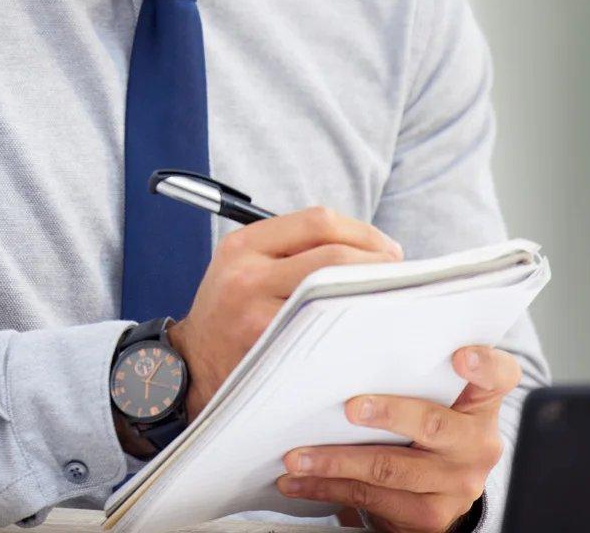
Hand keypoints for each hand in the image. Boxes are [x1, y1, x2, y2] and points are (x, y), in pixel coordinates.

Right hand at [167, 208, 402, 422]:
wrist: (191, 367)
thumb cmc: (231, 313)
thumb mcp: (242, 265)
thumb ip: (292, 249)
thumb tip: (369, 246)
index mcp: (243, 245)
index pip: (317, 221)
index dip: (363, 231)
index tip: (386, 248)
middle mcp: (247, 276)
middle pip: (332, 255)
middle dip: (377, 261)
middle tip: (397, 275)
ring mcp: (257, 316)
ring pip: (335, 293)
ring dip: (372, 293)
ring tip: (388, 300)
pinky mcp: (270, 351)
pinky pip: (328, 333)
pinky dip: (355, 326)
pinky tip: (368, 330)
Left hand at [274, 345, 520, 532]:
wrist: (435, 493)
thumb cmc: (423, 430)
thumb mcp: (432, 401)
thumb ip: (412, 375)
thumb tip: (348, 348)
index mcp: (480, 404)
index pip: (499, 376)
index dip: (484, 364)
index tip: (460, 356)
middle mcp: (477, 444)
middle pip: (434, 424)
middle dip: (388, 414)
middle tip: (350, 408)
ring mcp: (456, 483)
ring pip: (391, 468)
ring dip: (336, 461)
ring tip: (298, 456)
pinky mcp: (430, 515)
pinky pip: (372, 498)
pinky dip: (328, 488)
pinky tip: (301, 481)